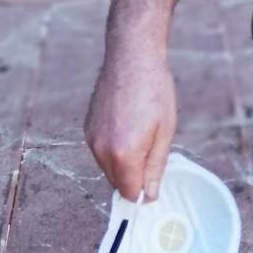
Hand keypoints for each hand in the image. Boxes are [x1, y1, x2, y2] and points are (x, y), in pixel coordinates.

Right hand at [85, 52, 176, 201]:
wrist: (132, 58)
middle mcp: (102, 151)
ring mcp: (91, 139)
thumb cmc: (154, 90)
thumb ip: (155, 167)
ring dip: (123, 161)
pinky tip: (127, 124)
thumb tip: (149, 195)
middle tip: (151, 149)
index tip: (154, 180)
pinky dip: (113, 147)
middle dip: (133, 176)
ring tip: (140, 131)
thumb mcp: (165, 130)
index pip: (130, 193)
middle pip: (117, 182)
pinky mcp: (87, 128)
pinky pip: (100, 150)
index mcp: (124, 155)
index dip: (144, 191)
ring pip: (107, 166)